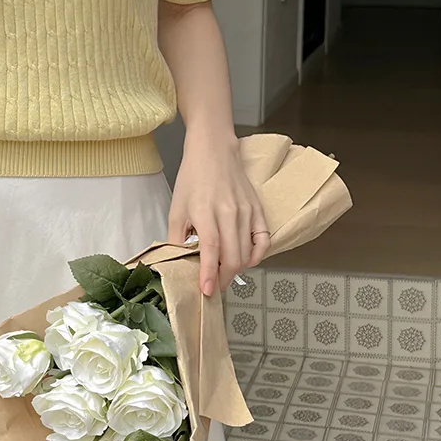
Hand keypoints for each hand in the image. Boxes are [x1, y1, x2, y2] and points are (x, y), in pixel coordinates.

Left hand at [168, 133, 269, 298]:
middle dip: (223, 278)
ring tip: (224, 273)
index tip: (206, 291)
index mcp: (205, 211)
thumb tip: (180, 264)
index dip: (209, 274)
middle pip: (232, 257)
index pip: (211, 250)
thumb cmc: (192, 177)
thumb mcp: (176, 208)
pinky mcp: (257, 208)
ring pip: (247, 253)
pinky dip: (257, 255)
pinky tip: (246, 259)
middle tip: (215, 286)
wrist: (213, 149)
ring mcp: (246, 210)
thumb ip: (177, 238)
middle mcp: (228, 212)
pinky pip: (263, 240)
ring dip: (236, 269)